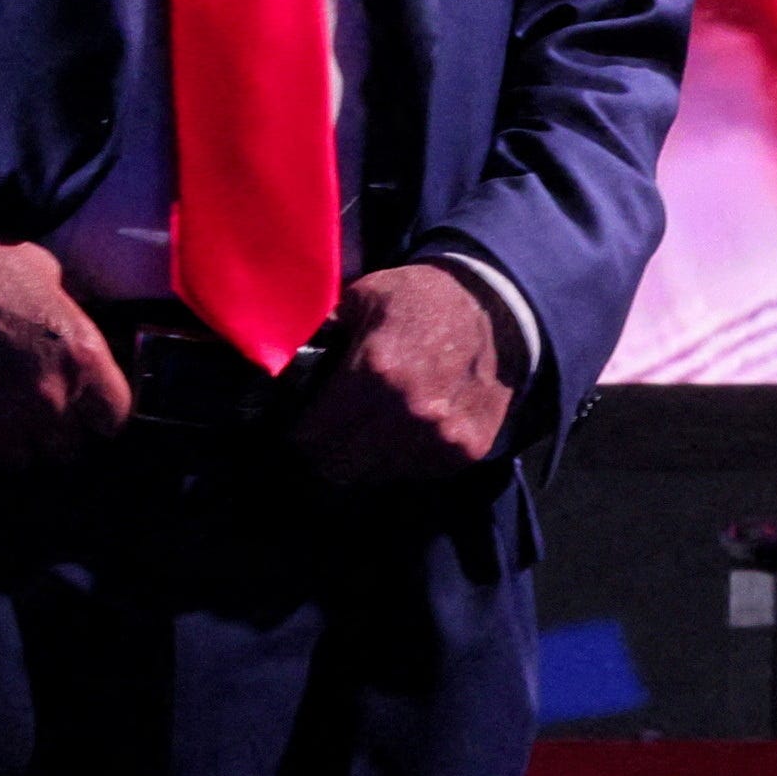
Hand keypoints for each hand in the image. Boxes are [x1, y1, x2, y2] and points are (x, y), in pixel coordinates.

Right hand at [0, 211, 133, 463]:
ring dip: (21, 441)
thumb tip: (74, 337)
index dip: (101, 411)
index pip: (114, 417)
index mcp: (80, 357)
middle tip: (42, 407)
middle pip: (71, 448)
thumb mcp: (46, 276)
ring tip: (5, 413)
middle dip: (61, 430)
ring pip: (26, 459)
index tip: (89, 406)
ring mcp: (1, 424)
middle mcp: (48, 399)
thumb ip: (69, 320)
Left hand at [285, 261, 514, 484]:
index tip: (297, 430)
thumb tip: (279, 366)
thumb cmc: (422, 299)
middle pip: (337, 468)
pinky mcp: (465, 451)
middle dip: (323, 455)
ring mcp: (440, 437)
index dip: (297, 436)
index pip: (310, 437)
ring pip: (375, 477)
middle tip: (323, 439)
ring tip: (364, 434)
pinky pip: (414, 475)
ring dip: (363, 461)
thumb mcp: (363, 298)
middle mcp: (407, 412)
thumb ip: (322, 335)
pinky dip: (402, 462)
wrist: (497, 309)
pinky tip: (402, 433)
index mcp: (374, 371)